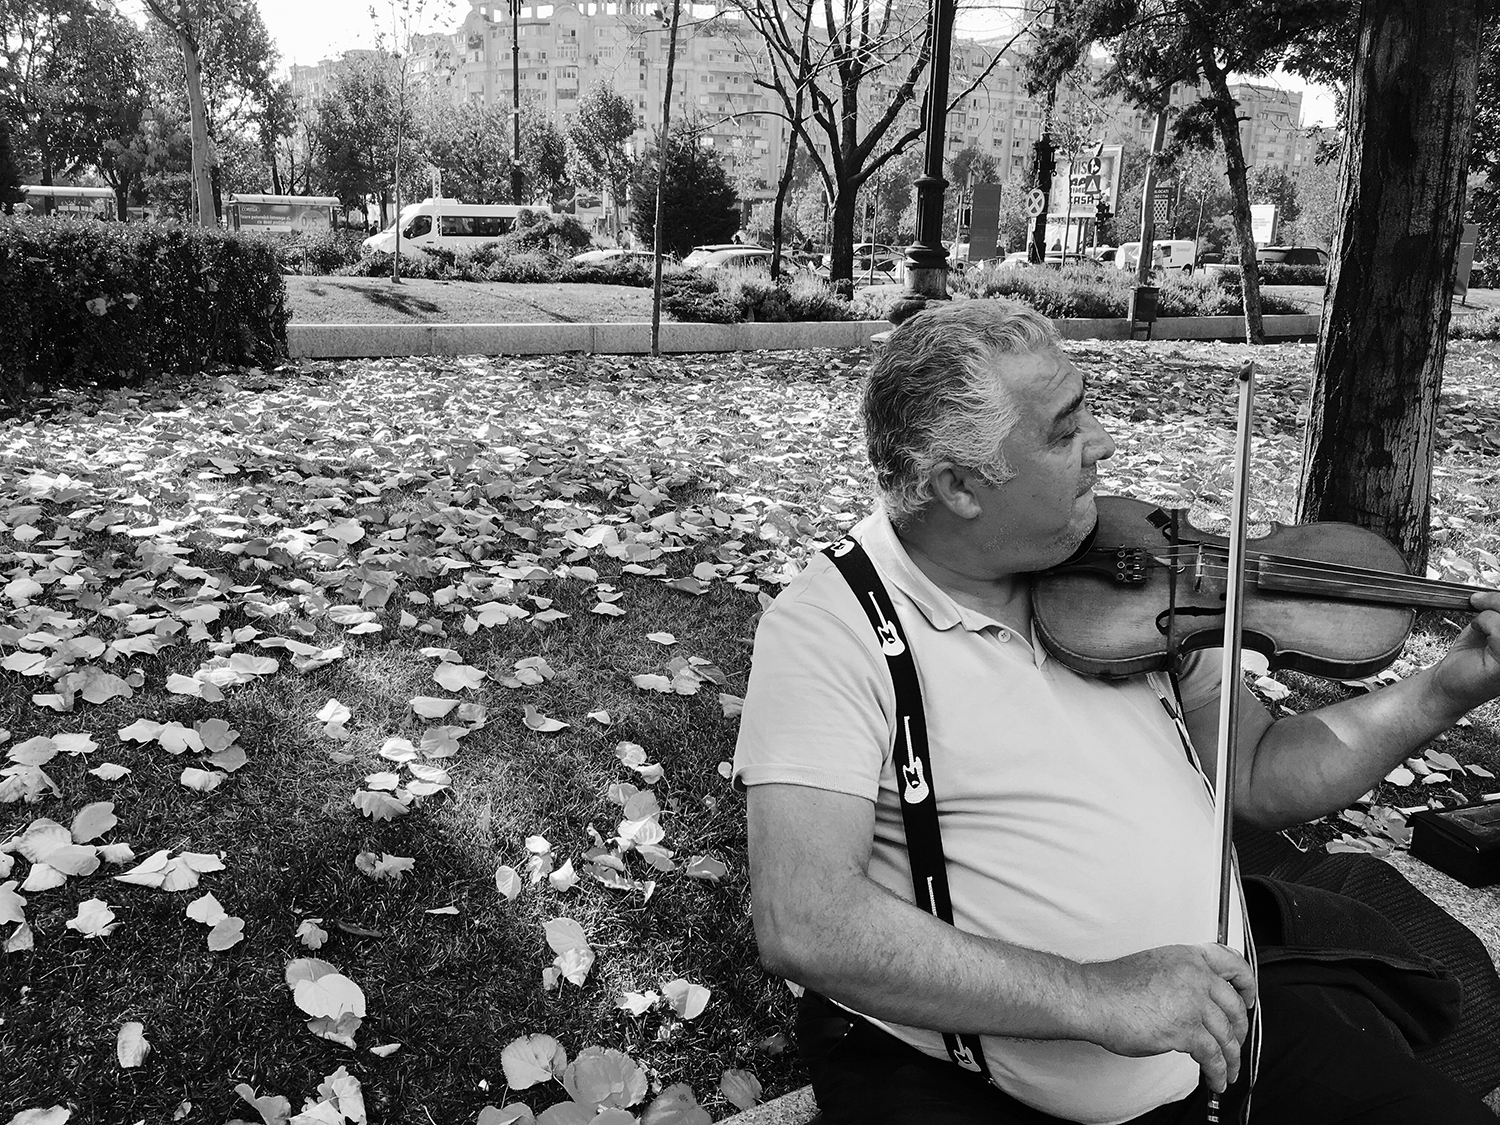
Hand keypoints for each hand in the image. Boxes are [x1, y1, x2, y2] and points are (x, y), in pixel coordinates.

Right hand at [1081, 943, 1254, 1093]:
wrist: (1094, 998)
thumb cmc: (1114, 985)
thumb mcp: (1155, 964)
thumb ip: (1182, 976)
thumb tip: (1196, 999)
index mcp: (1188, 957)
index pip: (1232, 962)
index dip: (1247, 983)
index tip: (1249, 997)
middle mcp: (1196, 977)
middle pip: (1235, 1006)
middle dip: (1241, 1030)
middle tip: (1237, 1041)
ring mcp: (1193, 1003)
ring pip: (1227, 1036)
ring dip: (1232, 1058)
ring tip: (1229, 1070)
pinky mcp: (1187, 1030)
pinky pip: (1213, 1056)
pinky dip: (1219, 1072)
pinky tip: (1216, 1079)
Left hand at [1430, 590, 1499, 714]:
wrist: (1448, 684)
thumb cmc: (1470, 660)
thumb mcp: (1491, 629)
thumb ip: (1499, 613)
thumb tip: (1497, 594)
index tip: (1485, 597)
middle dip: (1498, 600)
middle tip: (1477, 600)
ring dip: (1490, 611)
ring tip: (1477, 621)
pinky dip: (1485, 622)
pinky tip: (1478, 630)